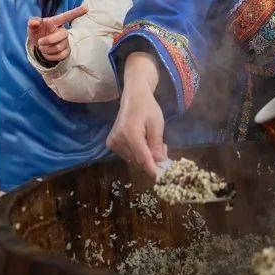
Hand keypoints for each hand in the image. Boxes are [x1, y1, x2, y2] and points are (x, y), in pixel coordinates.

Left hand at [27, 5, 87, 63]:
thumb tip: (34, 22)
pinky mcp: (66, 51)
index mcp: (55, 22)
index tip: (86, 8)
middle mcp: (62, 31)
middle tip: (39, 42)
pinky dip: (50, 56)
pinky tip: (47, 53)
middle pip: (63, 35)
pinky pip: (60, 56)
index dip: (76, 12)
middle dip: (49, 40)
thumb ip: (32, 22)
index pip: (67, 16)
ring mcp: (66, 41)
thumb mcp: (32, 26)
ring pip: (59, 47)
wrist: (38, 44)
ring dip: (46, 49)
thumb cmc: (37, 31)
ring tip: (42, 47)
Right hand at [106, 52, 166, 178]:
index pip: (143, 159)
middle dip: (152, 159)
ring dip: (145, 156)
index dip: (153, 170)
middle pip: (139, 161)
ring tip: (152, 141)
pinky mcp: (111, 143)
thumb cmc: (148, 107)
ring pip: (134, 160)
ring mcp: (113, 142)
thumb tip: (160, 164)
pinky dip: (137, 153)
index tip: (162, 178)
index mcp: (131, 134)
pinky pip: (127, 156)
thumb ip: (157, 145)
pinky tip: (142, 141)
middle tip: (163, 148)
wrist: (133, 96)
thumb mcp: (157, 124)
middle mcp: (118, 140)